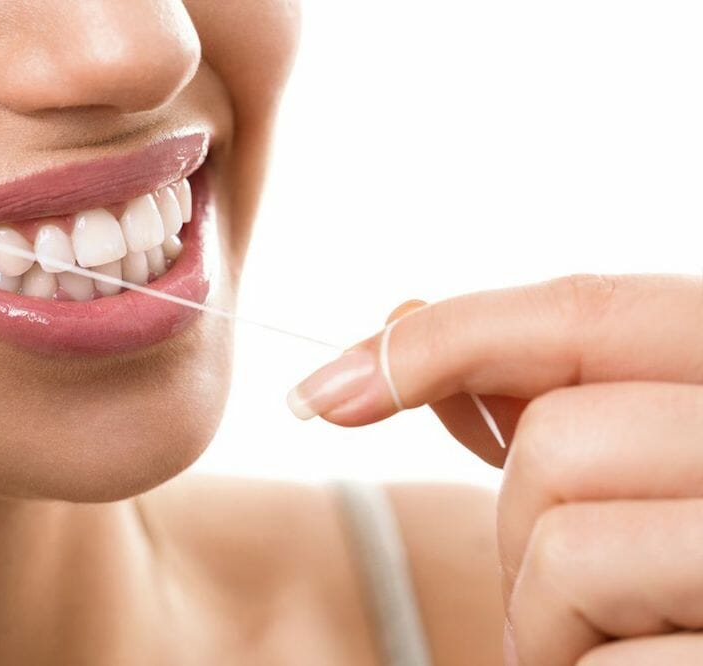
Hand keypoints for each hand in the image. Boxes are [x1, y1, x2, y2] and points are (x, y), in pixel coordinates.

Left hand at [288, 274, 702, 664]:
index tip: (325, 393)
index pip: (585, 309)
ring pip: (562, 545)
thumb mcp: (628, 466)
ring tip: (601, 641)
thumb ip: (535, 393)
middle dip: (517, 523)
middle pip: (557, 440)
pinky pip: (600, 662)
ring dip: (538, 617)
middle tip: (563, 582)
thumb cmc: (678, 579)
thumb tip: (401, 321)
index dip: (441, 339)